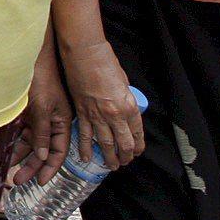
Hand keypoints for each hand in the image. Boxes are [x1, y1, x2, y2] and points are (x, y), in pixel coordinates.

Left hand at [10, 36, 73, 186]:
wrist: (29, 56)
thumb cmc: (41, 78)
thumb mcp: (42, 107)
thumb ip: (42, 132)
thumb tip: (42, 155)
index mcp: (62, 122)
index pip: (58, 151)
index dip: (50, 168)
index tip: (39, 182)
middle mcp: (50, 122)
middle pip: (41, 150)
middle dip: (30, 166)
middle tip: (16, 181)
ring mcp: (37, 117)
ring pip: (28, 143)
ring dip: (18, 156)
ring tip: (6, 171)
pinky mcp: (24, 112)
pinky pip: (18, 132)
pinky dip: (12, 143)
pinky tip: (2, 153)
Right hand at [59, 38, 144, 167]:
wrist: (85, 53)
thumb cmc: (105, 62)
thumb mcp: (124, 82)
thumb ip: (125, 99)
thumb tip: (124, 108)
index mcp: (129, 106)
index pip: (137, 133)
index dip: (138, 146)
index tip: (137, 152)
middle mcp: (115, 115)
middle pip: (123, 143)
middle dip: (125, 156)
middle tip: (125, 162)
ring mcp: (97, 115)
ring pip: (105, 144)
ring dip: (109, 157)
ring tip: (111, 165)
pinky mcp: (82, 113)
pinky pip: (84, 135)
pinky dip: (86, 148)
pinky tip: (87, 158)